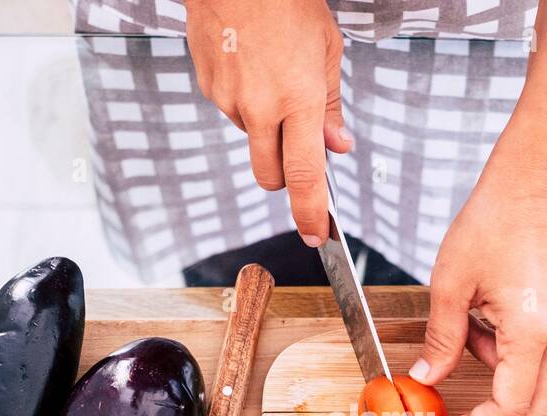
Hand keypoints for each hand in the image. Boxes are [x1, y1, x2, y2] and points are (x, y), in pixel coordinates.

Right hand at [186, 0, 349, 245]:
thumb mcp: (326, 48)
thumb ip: (331, 104)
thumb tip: (338, 144)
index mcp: (298, 99)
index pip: (305, 176)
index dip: (311, 212)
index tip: (316, 234)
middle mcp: (260, 107)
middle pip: (270, 176)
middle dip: (284, 180)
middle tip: (298, 153)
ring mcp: (229, 100)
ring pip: (251, 139)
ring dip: (265, 127)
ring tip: (273, 76)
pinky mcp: (209, 87)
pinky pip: (232, 111)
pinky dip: (245, 101)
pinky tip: (252, 66)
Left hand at [412, 175, 546, 415]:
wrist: (525, 189)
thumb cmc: (490, 225)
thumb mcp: (449, 286)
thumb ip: (441, 341)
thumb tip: (427, 379)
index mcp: (531, 329)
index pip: (510, 404)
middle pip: (535, 409)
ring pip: (537, 386)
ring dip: (498, 383)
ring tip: (465, 335)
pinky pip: (536, 359)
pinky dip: (506, 360)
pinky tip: (482, 322)